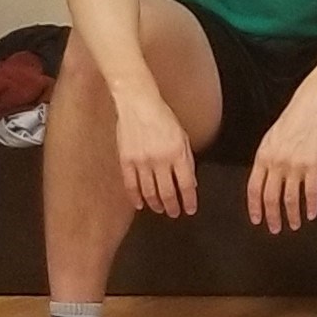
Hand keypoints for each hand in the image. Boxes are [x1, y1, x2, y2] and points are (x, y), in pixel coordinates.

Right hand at [112, 82, 199, 218]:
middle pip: (167, 192)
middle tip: (174, 213)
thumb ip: (187, 160)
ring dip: (156, 204)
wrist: (138, 103)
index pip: (186, 184)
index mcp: (178, 153)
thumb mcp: (183, 137)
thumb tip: (190, 183)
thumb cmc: (163, 117)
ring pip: (149, 191)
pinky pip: (130, 185)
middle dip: (172, 206)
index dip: (189, 200)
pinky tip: (140, 204)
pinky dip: (136, 197)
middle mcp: (160, 160)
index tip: (190, 209)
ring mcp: (142, 161)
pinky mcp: (126, 160)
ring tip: (159, 209)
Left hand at [245, 90, 316, 233]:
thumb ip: (266, 160)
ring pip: (290, 198)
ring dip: (292, 215)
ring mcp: (294, 165)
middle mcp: (276, 163)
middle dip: (272, 217)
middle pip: (270, 197)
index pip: (254, 188)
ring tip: (295, 224)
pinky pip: (310, 192)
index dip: (254, 207)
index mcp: (263, 157)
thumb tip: (265, 179)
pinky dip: (311, 205)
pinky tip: (312, 213)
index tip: (257, 219)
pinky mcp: (313, 165)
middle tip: (275, 229)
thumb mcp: (271, 139)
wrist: (311, 106)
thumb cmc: (292, 120)